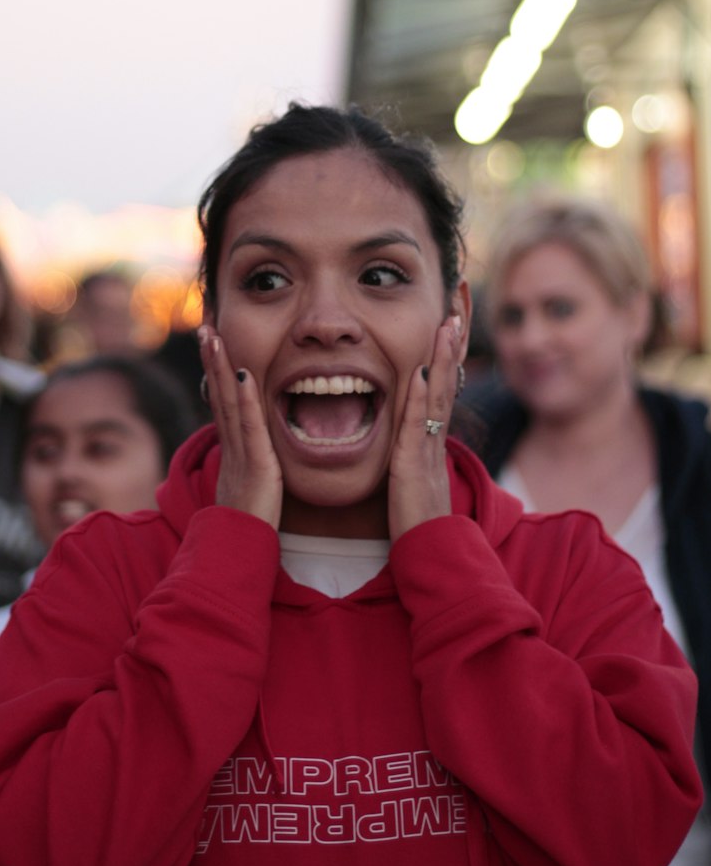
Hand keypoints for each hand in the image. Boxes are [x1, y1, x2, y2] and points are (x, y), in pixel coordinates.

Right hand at [199, 325, 282, 529]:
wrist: (237, 551)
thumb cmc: (244, 523)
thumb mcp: (245, 483)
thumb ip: (248, 461)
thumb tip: (251, 445)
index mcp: (231, 447)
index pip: (221, 399)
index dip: (216, 369)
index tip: (212, 341)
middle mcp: (231, 444)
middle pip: (218, 392)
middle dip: (212, 358)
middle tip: (205, 326)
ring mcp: (241, 452)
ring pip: (227, 401)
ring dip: (220, 366)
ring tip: (213, 336)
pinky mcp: (256, 464)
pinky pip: (250, 426)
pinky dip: (246, 398)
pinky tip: (244, 374)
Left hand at [387, 315, 462, 542]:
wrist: (428, 554)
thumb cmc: (416, 520)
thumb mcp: (414, 476)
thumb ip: (413, 451)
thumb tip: (410, 431)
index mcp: (432, 439)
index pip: (440, 387)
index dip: (446, 356)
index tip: (450, 324)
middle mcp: (435, 439)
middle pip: (446, 383)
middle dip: (451, 346)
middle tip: (456, 311)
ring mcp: (427, 450)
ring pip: (437, 396)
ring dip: (441, 360)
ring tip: (446, 326)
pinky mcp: (413, 466)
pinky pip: (416, 426)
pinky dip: (418, 398)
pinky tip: (417, 374)